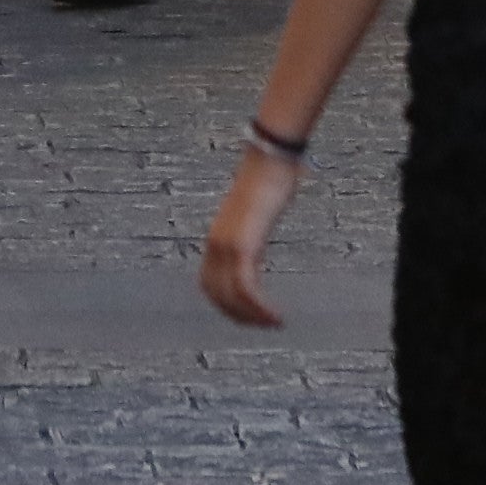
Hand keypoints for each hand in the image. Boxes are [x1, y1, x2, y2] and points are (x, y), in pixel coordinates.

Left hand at [200, 144, 302, 326]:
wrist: (270, 158)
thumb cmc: (268, 178)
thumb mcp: (255, 213)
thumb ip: (251, 231)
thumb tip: (257, 237)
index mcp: (216, 236)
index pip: (209, 283)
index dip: (225, 304)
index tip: (245, 316)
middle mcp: (215, 244)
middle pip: (216, 294)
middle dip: (238, 315)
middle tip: (262, 326)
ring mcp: (227, 245)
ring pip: (231, 296)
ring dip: (252, 316)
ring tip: (273, 324)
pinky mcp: (243, 245)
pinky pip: (247, 287)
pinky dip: (260, 307)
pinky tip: (276, 314)